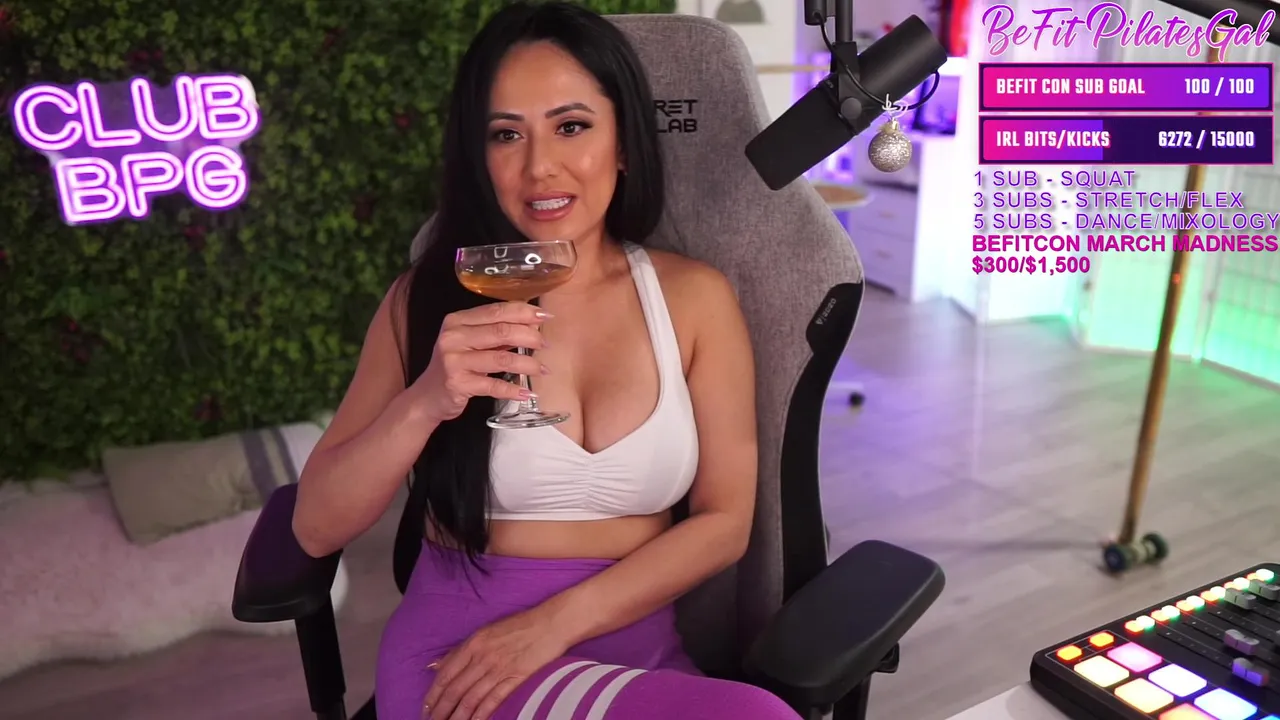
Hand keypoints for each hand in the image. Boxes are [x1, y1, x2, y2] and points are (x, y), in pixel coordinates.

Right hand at [414, 301, 549, 422]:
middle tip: (545, 344)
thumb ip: (496, 332)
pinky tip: (527, 393)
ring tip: (542, 369)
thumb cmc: (455, 365)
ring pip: (501, 358)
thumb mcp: (471, 343)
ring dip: (527, 364)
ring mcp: (454, 361)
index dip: (523, 312)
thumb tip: (532, 323)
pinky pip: (493, 386)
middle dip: (529, 336)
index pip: (496, 311)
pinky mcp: (458, 384)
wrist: (428, 396)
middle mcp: (453, 337)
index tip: (545, 316)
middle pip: (501, 331)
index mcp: (457, 321)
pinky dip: (513, 390)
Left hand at [423, 608, 568, 719]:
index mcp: (473, 644)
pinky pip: (493, 700)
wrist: (550, 624)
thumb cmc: (518, 626)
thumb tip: (434, 665)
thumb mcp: (484, 632)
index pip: (446, 674)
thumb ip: (459, 651)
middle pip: (455, 690)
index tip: (426, 708)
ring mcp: (499, 668)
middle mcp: (482, 657)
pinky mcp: (516, 678)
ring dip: (457, 717)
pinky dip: (481, 715)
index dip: (433, 694)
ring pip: (470, 698)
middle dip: (440, 710)